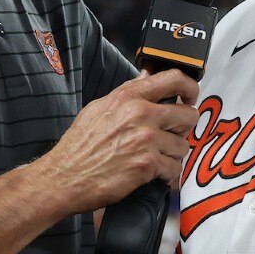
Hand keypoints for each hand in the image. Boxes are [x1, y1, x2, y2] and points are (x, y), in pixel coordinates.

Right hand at [32, 71, 198, 214]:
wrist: (64, 177)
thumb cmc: (78, 147)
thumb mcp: (98, 109)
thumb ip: (126, 93)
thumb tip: (146, 77)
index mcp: (128, 97)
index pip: (173, 79)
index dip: (190, 88)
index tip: (190, 98)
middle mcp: (141, 114)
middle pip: (188, 115)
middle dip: (185, 128)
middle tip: (173, 135)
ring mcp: (146, 139)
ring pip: (183, 145)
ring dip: (173, 155)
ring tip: (155, 159)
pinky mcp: (147, 164)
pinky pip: (174, 168)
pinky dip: (165, 174)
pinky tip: (151, 173)